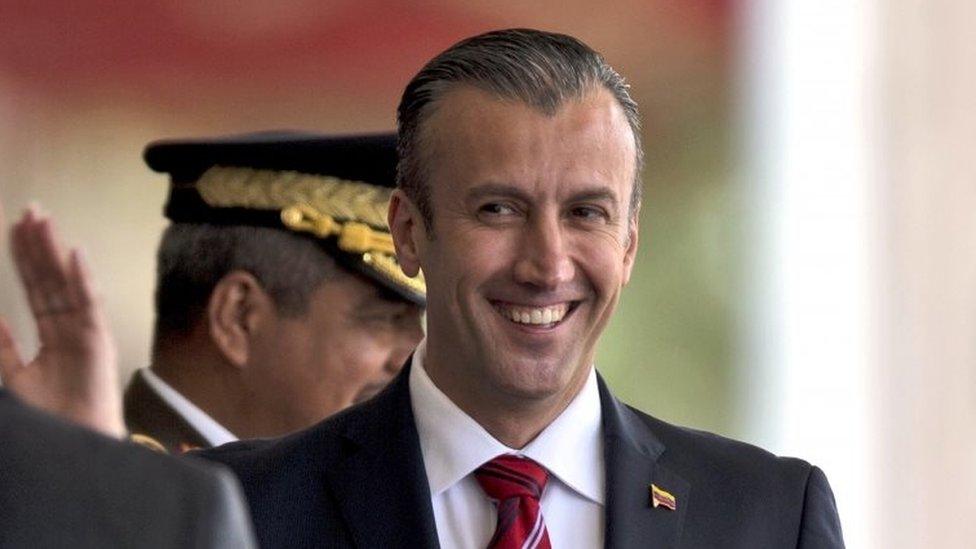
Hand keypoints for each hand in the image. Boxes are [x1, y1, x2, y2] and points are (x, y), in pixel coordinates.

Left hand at [0, 206, 124, 437]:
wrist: (74, 442)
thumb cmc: (50, 416)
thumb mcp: (15, 376)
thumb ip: (5, 346)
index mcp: (52, 334)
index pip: (36, 288)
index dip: (24, 259)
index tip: (13, 229)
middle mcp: (70, 326)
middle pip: (50, 278)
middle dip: (38, 245)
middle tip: (29, 210)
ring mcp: (86, 330)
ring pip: (67, 283)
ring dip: (55, 251)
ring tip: (42, 220)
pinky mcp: (98, 339)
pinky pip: (89, 303)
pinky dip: (82, 279)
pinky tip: (74, 254)